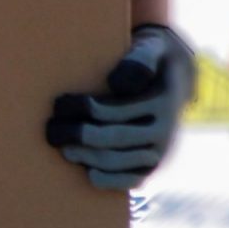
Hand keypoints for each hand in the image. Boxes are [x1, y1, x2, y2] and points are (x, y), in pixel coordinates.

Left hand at [47, 24, 196, 189]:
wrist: (176, 77)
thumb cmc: (151, 58)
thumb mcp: (150, 48)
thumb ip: (139, 60)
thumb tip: (118, 85)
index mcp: (162, 101)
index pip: (116, 110)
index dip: (84, 109)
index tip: (60, 104)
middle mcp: (165, 129)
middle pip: (114, 138)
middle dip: (79, 135)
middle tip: (52, 131)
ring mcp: (161, 150)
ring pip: (120, 161)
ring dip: (88, 157)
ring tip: (64, 149)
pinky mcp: (154, 164)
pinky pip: (134, 179)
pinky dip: (111, 180)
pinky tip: (89, 174)